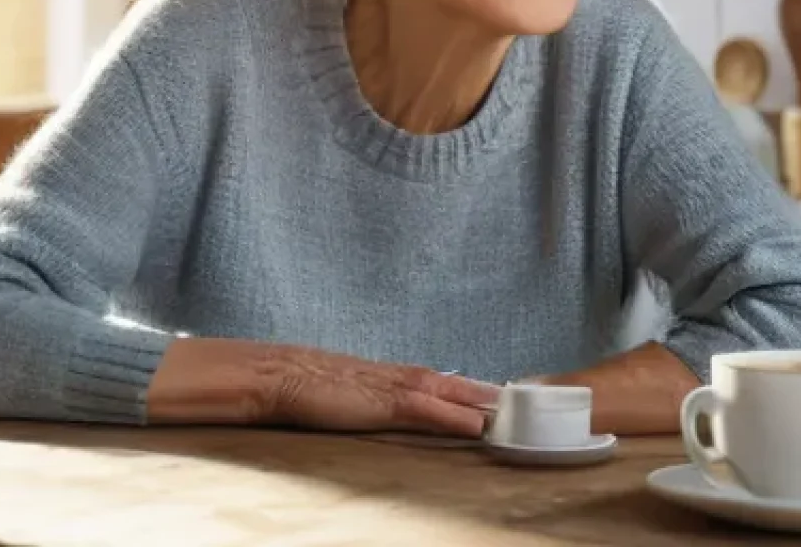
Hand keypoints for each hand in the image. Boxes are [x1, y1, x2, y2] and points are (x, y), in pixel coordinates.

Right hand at [272, 349, 499, 437]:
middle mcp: (398, 375)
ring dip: (480, 401)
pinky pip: (429, 410)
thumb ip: (367, 398)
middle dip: (484, 392)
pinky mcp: (385, 403)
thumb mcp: (345, 392)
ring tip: (510, 410)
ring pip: (448, 392)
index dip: (465, 388)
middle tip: (519, 400)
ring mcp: (393, 387)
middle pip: (451, 381)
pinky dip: (455, 416)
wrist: (281, 375)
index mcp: (389, 374)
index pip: (437, 379)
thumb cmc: (306, 387)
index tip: (493, 395)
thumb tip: (381, 410)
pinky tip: (477, 425)